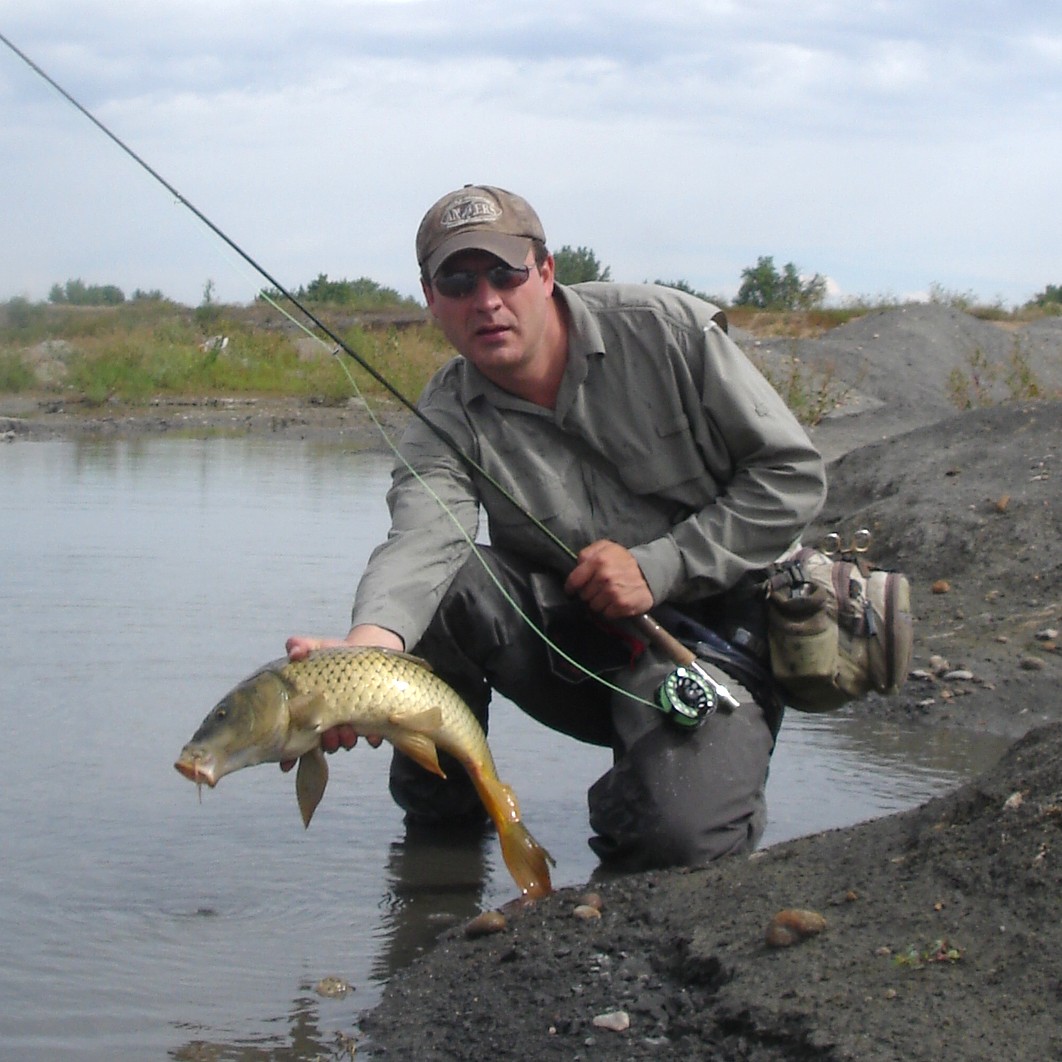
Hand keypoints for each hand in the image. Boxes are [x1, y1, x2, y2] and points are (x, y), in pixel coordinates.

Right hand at [279, 628, 396, 769]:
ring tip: (347, 733)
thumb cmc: (337, 654)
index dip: (289, 754)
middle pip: (323, 742)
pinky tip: (372, 736)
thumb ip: (301, 646)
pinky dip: (372, 737)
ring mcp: (351, 722)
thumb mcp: (317, 647)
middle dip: (324, 743)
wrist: (371, 651)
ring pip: (346, 741)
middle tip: (327, 735)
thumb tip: (293, 650)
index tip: (286, 763)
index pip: (296, 736)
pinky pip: (374, 735)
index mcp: (312, 710)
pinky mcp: (373, 719)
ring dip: (345, 741)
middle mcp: (330, 721)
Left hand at [564, 539, 653, 619]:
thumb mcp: (606, 547)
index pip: (574, 581)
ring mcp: (613, 592)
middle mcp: (604, 577)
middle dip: (589, 594)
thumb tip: (577, 565)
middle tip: (598, 589)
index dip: (571, 588)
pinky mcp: (622, 605)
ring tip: (608, 595)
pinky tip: (616, 602)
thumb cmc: (624, 560)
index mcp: (598, 560)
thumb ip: (588, 552)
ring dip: (599, 603)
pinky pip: (606, 614)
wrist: (650, 571)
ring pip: (594, 606)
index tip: (572, 590)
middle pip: (583, 595)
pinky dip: (609, 611)